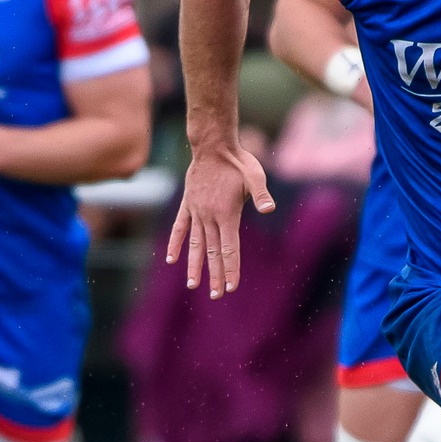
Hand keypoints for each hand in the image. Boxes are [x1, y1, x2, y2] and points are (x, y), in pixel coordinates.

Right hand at [165, 140, 275, 298]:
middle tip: (215, 296)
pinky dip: (176, 243)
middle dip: (215, 275)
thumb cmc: (238, 160)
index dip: (230, 269)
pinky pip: (179, 228)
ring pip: (196, 244)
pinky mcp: (187, 205)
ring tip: (192, 285)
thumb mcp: (255, 175)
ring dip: (195, 265)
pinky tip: (170, 259)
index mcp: (227, 214)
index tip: (230, 287)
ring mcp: (196, 212)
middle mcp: (209, 217)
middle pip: (213, 252)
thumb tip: (269, 208)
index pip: (229, 249)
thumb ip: (260, 194)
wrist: (212, 145)